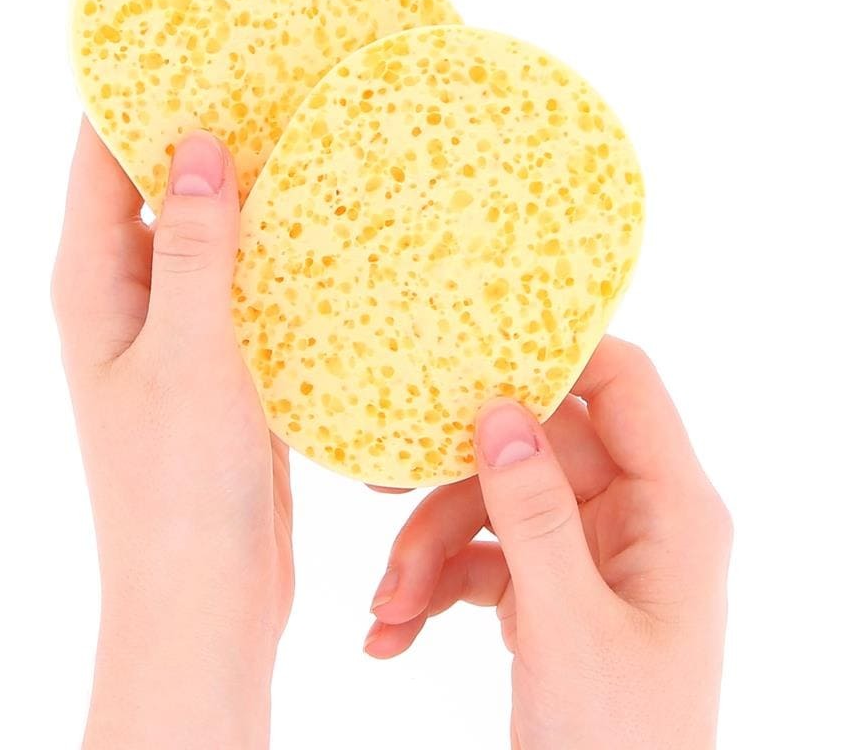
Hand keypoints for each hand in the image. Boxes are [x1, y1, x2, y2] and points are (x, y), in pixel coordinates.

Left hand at [52, 121, 292, 749]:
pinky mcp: (224, 363)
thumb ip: (192, 249)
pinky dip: (279, 253)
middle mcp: (129, 298)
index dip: (132, 93)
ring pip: (210, 235)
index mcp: (95, 284)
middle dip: (204, 131)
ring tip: (308, 132)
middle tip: (271, 72)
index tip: (187, 35)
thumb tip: (194, 144)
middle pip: (156, 187)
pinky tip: (329, 226)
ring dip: (249, 193)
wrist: (204, 594)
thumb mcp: (188, 355)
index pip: (97, 158)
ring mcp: (179, 330)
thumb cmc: (177, 487)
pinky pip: (247, 285)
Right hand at [365, 337, 730, 749]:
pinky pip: (482, 558)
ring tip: (386, 606)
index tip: (472, 346)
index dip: (557, 352)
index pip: (623, 385)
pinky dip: (435, 586)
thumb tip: (500, 412)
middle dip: (453, 489)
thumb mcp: (570, 627)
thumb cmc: (619, 744)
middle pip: (533, 450)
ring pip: (494, 505)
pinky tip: (393, 631)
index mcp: (672, 510)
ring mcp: (586, 554)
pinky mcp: (548, 590)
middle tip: (385, 499)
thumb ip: (535, 515)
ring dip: (429, 549)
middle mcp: (632, 517)